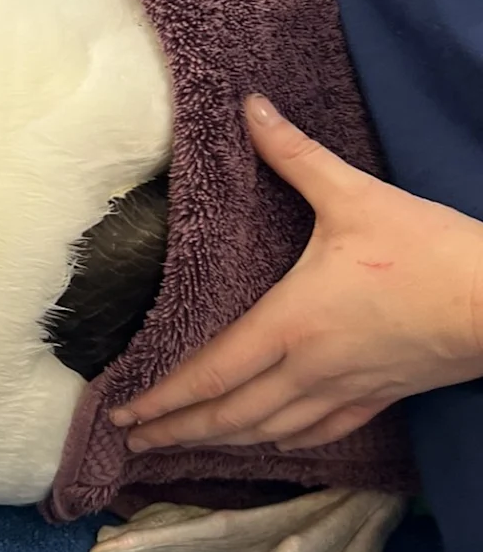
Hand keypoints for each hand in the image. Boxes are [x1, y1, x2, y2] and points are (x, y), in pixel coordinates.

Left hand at [109, 94, 482, 451]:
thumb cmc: (430, 250)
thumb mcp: (355, 194)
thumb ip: (294, 154)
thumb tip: (250, 106)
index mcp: (290, 322)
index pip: (209, 372)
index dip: (162, 398)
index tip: (122, 413)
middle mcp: (309, 366)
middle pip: (230, 414)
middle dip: (177, 430)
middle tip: (134, 441)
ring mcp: (346, 387)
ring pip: (271, 428)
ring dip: (222, 441)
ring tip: (185, 445)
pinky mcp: (381, 395)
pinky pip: (321, 429)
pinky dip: (284, 440)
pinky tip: (271, 440)